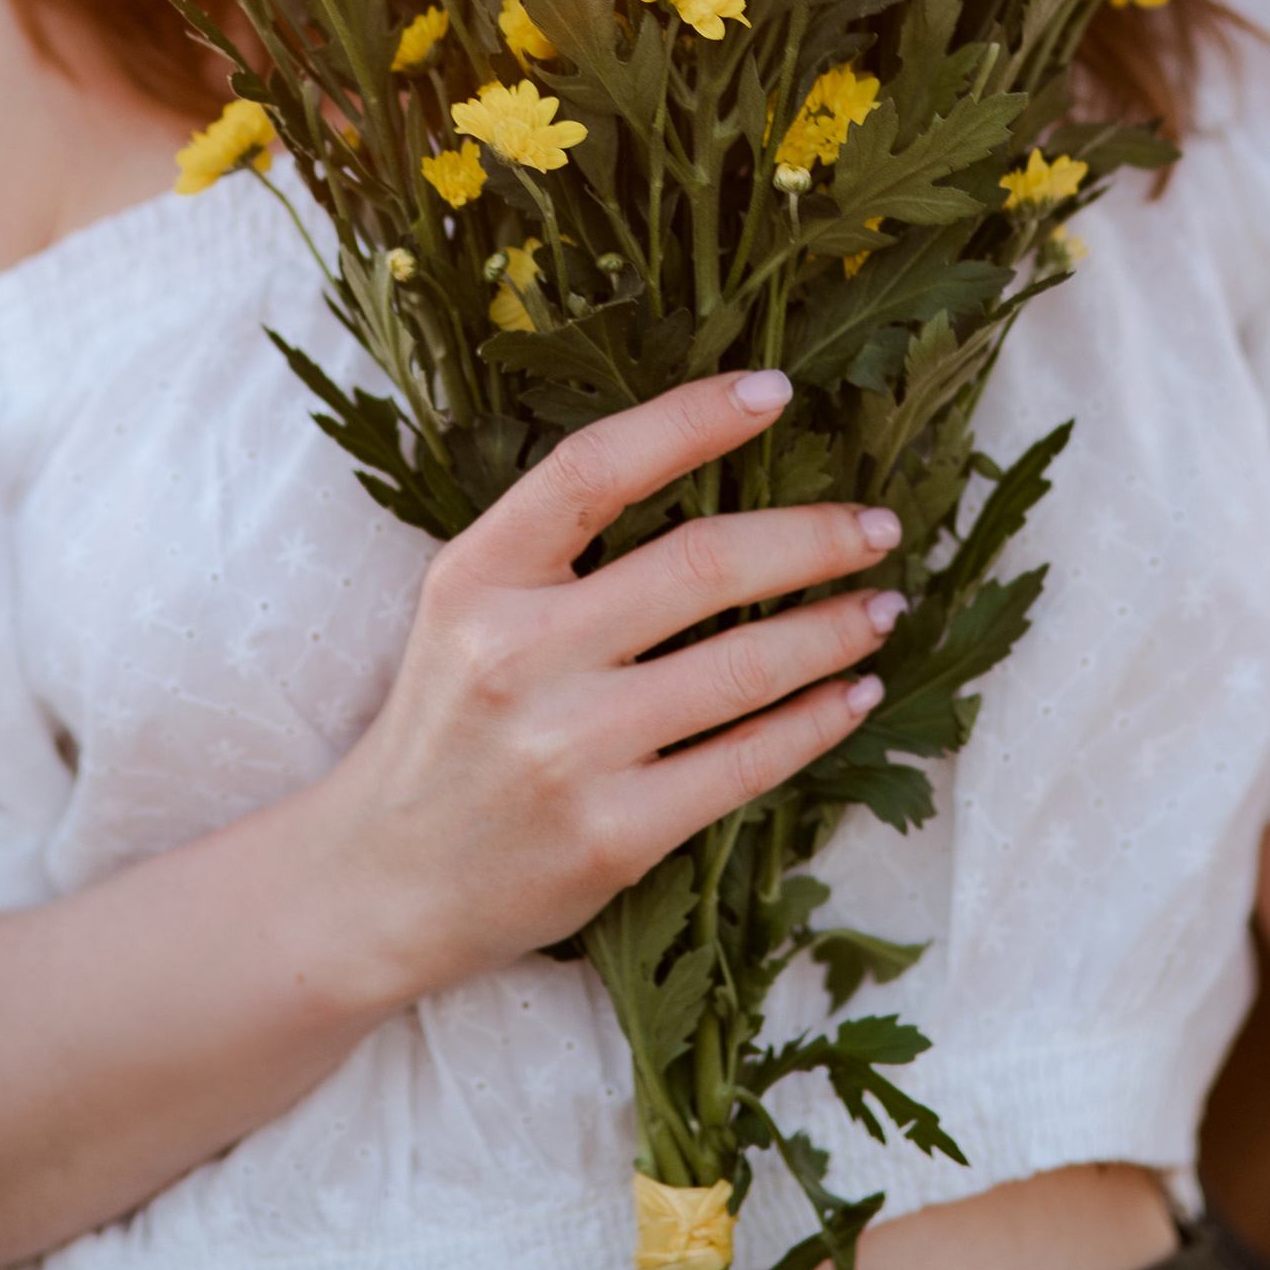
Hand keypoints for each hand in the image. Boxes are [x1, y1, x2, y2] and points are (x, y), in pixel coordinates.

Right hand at [319, 368, 897, 999]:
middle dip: (813, 537)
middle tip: (878, 526)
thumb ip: (559, 544)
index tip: (775, 391)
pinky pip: (746, 762)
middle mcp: (519, 655)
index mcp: (478, 576)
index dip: (691, 419)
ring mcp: (569, 750)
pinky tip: (854, 693)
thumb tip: (714, 464)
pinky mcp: (613, 834)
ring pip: (743, 665)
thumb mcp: (468, 604)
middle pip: (701, 565)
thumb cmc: (448, 721)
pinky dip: (817, 720)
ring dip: (834, 629)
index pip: (595, 468)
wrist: (385, 879)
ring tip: (884, 606)